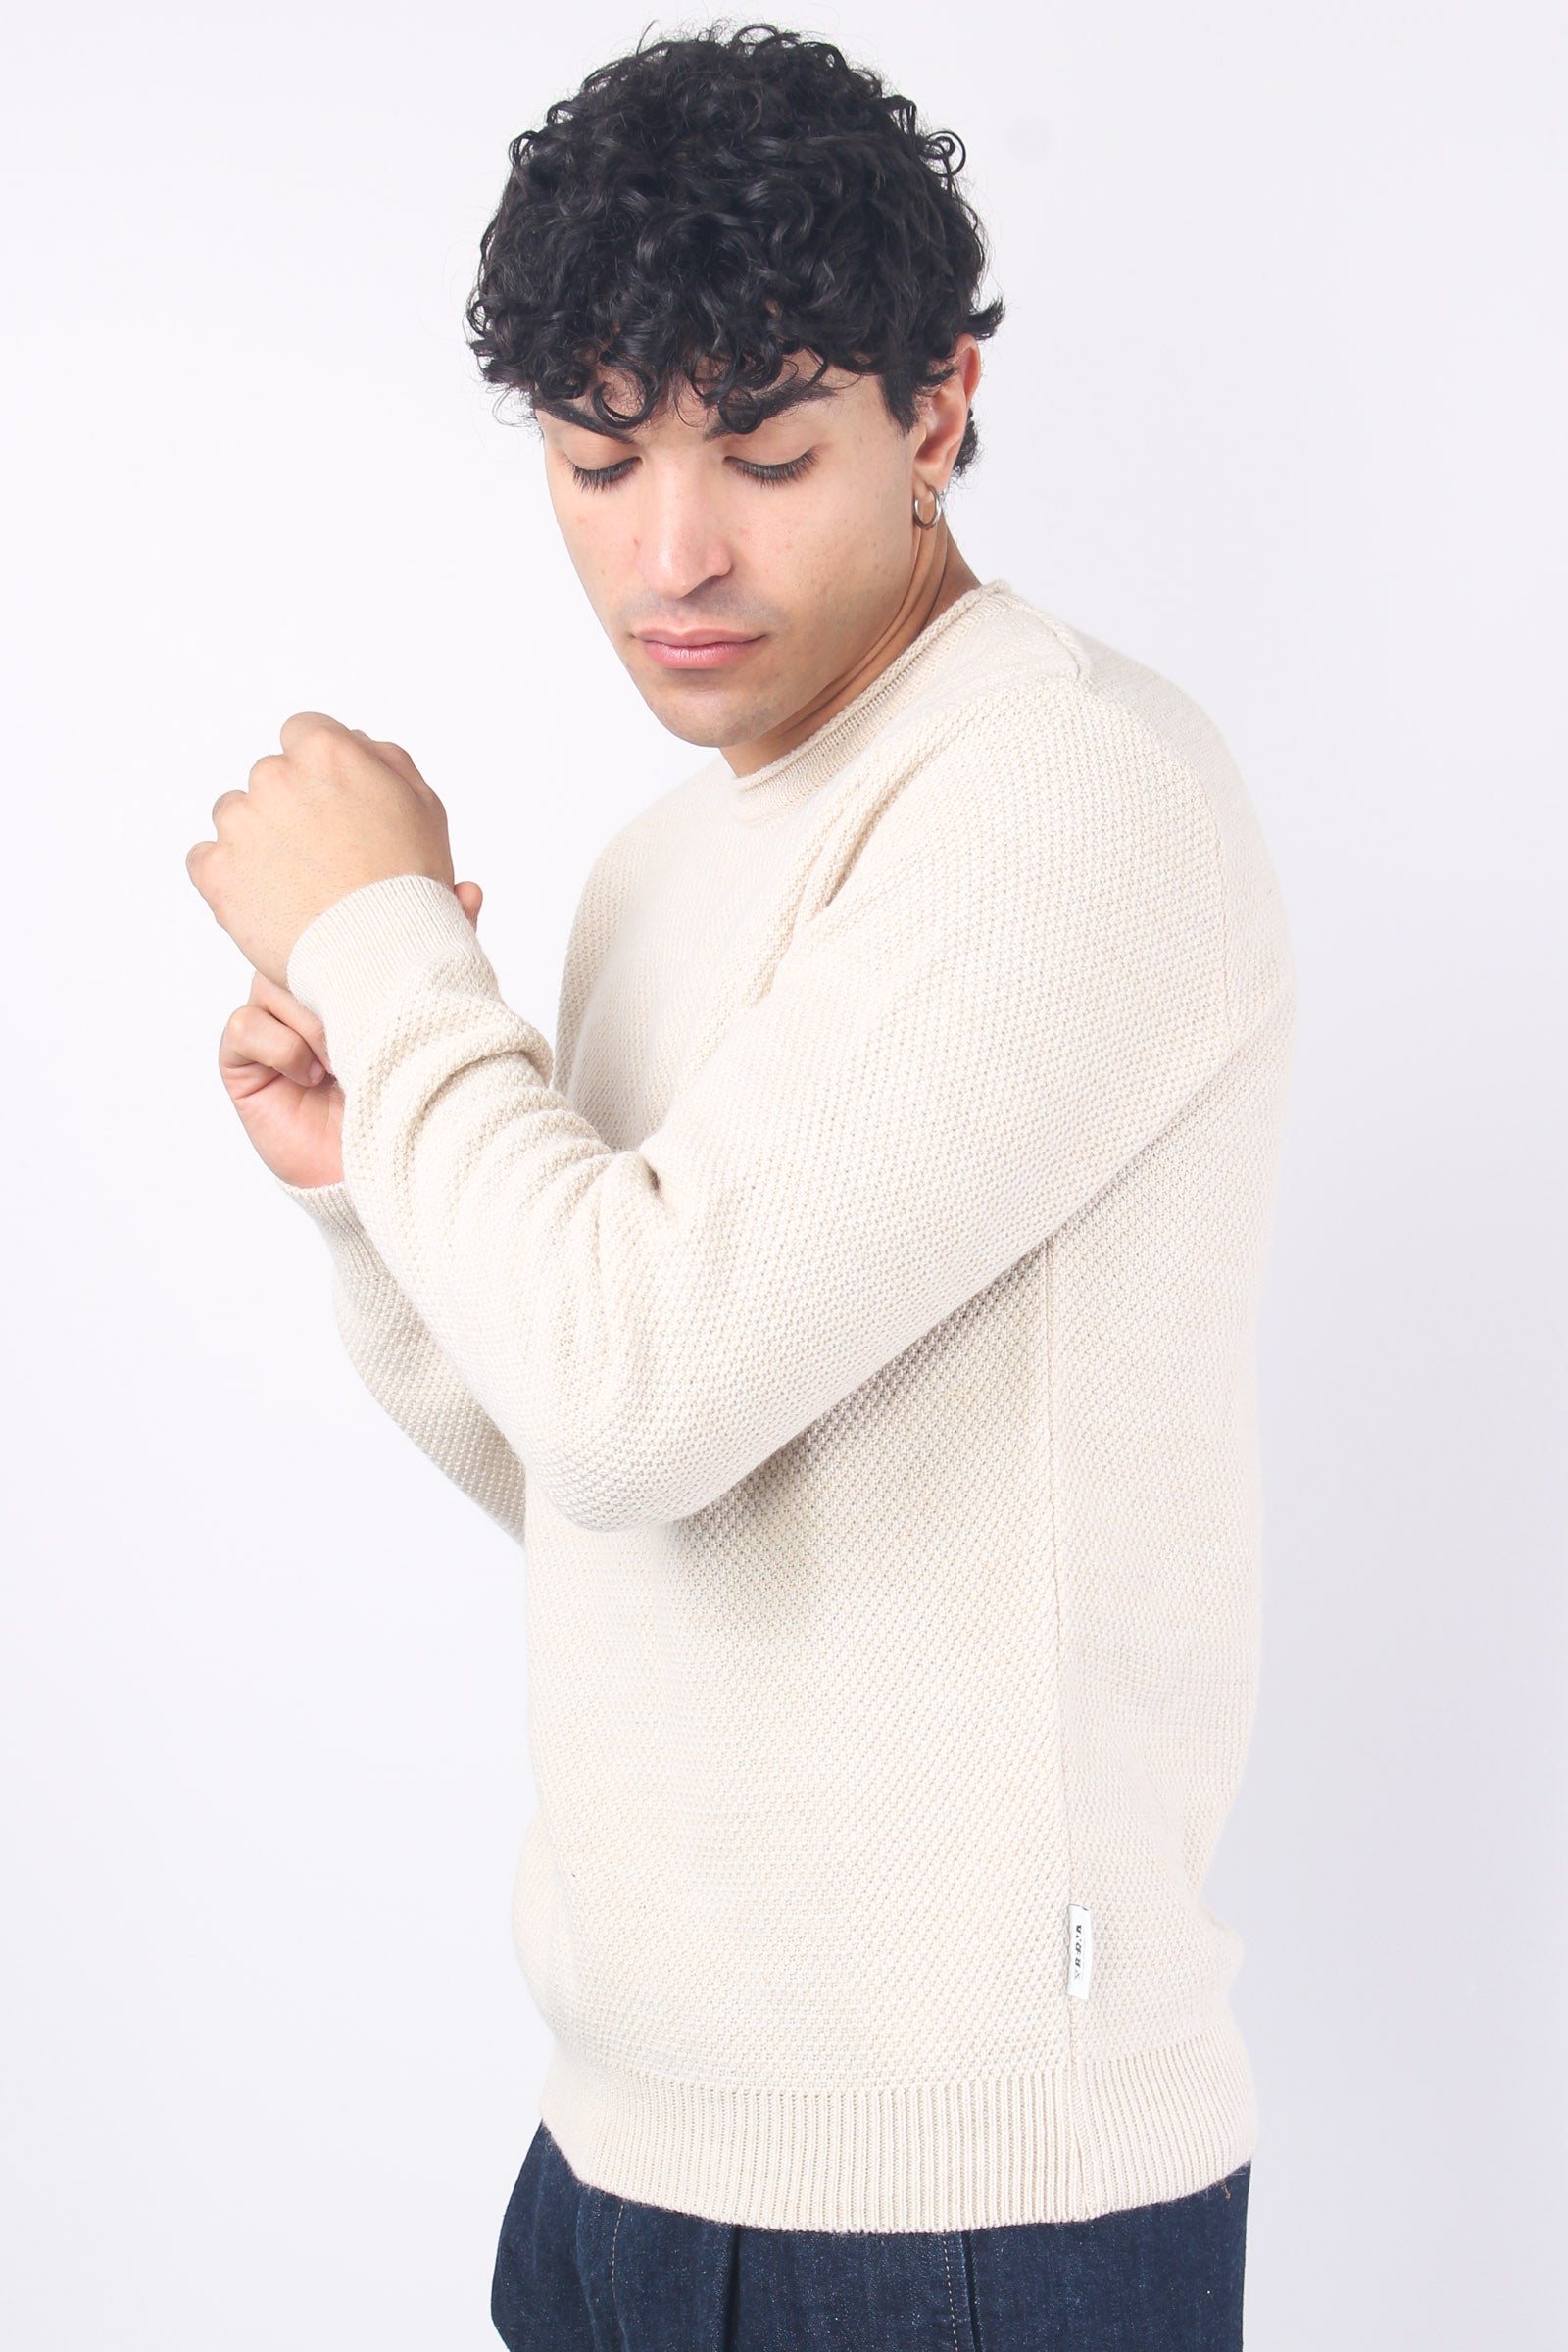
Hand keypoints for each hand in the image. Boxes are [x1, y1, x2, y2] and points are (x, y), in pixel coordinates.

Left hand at [187, 715, 456, 984]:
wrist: (382, 956)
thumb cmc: (409, 886)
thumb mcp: (423, 806)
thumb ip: (384, 760)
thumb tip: (354, 742)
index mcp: (324, 752)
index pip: (304, 733)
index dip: (320, 771)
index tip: (331, 803)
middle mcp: (274, 777)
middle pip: (270, 778)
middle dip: (291, 808)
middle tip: (323, 855)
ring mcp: (240, 824)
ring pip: (235, 816)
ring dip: (257, 840)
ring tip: (296, 884)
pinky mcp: (216, 871)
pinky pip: (204, 859)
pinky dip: (228, 875)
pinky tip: (263, 897)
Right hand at [221, 881, 483, 1188]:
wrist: (391, 1170)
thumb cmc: (414, 1095)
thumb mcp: (433, 1017)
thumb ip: (443, 958)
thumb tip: (470, 888)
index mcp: (343, 979)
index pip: (338, 933)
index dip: (361, 927)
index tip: (400, 914)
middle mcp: (304, 996)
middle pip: (299, 952)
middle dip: (335, 974)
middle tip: (367, 1007)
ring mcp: (271, 1025)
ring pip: (273, 984)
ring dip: (314, 1019)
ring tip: (343, 1057)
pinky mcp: (242, 1061)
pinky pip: (247, 1023)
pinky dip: (283, 1046)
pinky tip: (311, 1075)